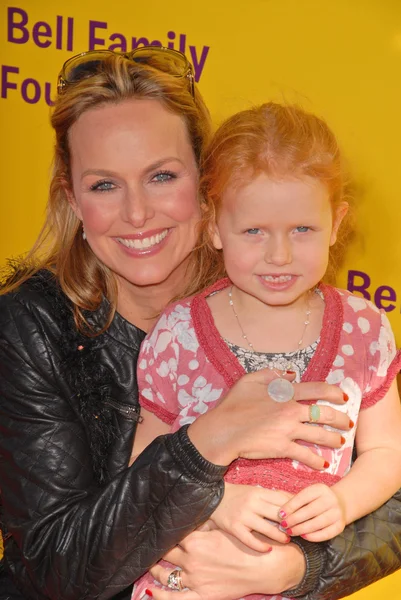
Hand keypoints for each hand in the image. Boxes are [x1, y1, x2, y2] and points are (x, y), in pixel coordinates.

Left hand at [147, 530, 305, 599]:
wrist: (266, 566)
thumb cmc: (247, 543)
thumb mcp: (224, 528)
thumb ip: (203, 526)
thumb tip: (190, 520)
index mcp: (196, 540)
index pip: (172, 533)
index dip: (166, 530)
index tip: (158, 526)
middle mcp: (192, 559)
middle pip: (166, 552)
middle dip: (158, 548)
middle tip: (151, 544)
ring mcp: (195, 579)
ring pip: (166, 575)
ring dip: (155, 570)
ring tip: (150, 565)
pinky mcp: (203, 595)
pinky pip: (175, 599)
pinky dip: (161, 595)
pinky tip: (150, 592)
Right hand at [188, 368, 350, 468]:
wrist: (222, 430)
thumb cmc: (233, 404)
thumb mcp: (250, 380)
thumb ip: (271, 375)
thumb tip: (291, 375)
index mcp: (284, 393)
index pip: (317, 390)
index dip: (334, 392)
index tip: (343, 397)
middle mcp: (291, 411)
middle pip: (324, 414)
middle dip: (341, 419)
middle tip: (348, 423)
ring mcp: (288, 430)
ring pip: (320, 435)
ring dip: (333, 439)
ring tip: (340, 442)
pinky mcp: (283, 448)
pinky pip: (306, 455)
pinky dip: (317, 460)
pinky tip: (323, 464)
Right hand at [210, 483, 291, 550]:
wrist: (214, 498)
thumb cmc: (239, 495)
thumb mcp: (255, 491)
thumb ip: (272, 496)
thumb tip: (294, 500)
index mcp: (258, 492)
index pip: (281, 501)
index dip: (294, 510)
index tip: (301, 516)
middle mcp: (251, 503)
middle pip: (277, 515)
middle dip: (289, 524)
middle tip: (297, 530)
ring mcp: (243, 516)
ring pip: (266, 529)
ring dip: (279, 536)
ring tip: (286, 540)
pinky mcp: (234, 528)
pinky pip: (250, 540)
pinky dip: (260, 546)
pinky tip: (268, 549)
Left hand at [279, 483, 345, 540]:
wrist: (340, 503)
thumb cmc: (316, 500)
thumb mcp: (308, 494)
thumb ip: (294, 499)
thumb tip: (277, 505)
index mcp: (320, 488)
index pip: (302, 497)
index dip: (290, 506)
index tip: (280, 514)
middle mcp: (330, 499)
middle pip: (309, 511)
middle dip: (294, 519)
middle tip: (283, 525)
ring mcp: (337, 513)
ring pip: (317, 523)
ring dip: (301, 529)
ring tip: (290, 532)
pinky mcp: (340, 526)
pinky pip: (325, 533)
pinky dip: (313, 536)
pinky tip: (303, 536)